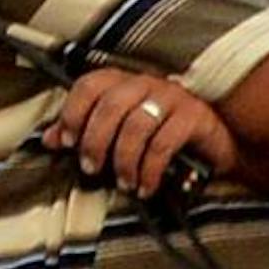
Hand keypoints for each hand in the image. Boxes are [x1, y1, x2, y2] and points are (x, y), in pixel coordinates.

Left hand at [44, 70, 237, 197]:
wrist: (218, 150)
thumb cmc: (164, 141)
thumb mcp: (122, 136)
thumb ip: (87, 133)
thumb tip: (49, 139)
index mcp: (126, 83)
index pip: (90, 85)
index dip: (73, 113)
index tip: (67, 144)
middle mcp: (148, 83)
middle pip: (111, 105)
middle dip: (96, 141)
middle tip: (92, 169)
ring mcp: (174, 97)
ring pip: (137, 125)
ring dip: (124, 160)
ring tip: (124, 183)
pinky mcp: (195, 116)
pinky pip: (164, 143)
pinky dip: (150, 169)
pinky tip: (146, 186)